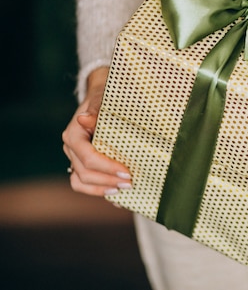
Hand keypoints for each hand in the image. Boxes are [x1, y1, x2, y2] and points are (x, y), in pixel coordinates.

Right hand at [61, 67, 131, 196]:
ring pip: (80, 181)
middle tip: (130, 183)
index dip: (107, 167)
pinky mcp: (80, 164)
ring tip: (122, 191)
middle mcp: (71, 148)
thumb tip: (84, 119)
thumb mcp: (103, 100)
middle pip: (84, 172)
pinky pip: (82, 183)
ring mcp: (74, 158)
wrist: (100, 98)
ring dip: (101, 189)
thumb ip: (96, 111)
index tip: (127, 172)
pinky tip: (115, 196)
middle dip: (108, 180)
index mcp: (74, 134)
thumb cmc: (105, 99)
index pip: (88, 157)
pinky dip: (97, 191)